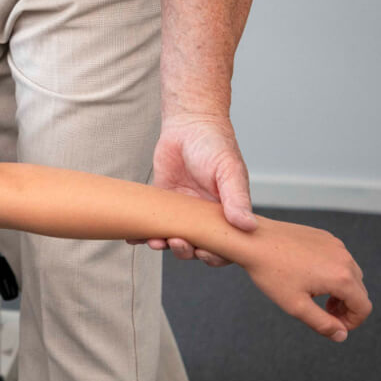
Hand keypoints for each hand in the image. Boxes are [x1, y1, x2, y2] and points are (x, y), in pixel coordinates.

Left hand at [130, 113, 255, 265]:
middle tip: (176, 242)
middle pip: (195, 247)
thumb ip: (237, 198)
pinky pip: (151, 222)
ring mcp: (181, 211)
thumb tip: (248, 226)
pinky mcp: (162, 202)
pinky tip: (133, 238)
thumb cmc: (215, 145)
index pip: (223, 245)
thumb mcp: (230, 171)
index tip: (204, 253)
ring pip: (172, 238)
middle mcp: (203, 216)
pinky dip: (141, 233)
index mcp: (225, 213)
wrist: (189, 125)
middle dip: (186, 251)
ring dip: (163, 245)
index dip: (215, 256)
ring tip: (155, 241)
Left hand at [234, 216, 370, 341]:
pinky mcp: (324, 237)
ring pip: (350, 274)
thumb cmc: (271, 272)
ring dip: (341, 290)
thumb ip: (322, 324)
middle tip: (324, 313)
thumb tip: (341, 335)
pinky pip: (338, 258)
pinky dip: (332, 272)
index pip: (363, 307)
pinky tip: (308, 276)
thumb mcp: (296, 306)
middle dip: (346, 307)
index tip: (334, 326)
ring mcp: (335, 245)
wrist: (252, 240)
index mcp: (342, 277)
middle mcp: (344, 258)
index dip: (352, 322)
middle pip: (359, 291)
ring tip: (316, 296)